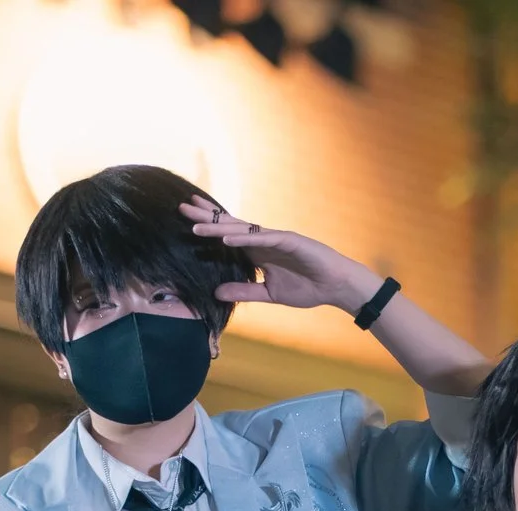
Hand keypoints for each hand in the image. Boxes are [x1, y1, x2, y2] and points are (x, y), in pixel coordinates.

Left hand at [182, 197, 380, 312]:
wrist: (336, 287)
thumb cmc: (308, 288)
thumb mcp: (268, 294)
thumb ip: (244, 290)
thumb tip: (216, 292)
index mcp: (258, 252)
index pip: (228, 237)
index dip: (209, 228)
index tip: (187, 221)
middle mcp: (264, 241)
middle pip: (230, 226)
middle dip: (206, 218)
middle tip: (181, 208)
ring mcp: (276, 239)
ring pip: (242, 231)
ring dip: (219, 229)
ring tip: (196, 227)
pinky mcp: (290, 241)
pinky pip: (263, 239)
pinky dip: (245, 239)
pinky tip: (227, 240)